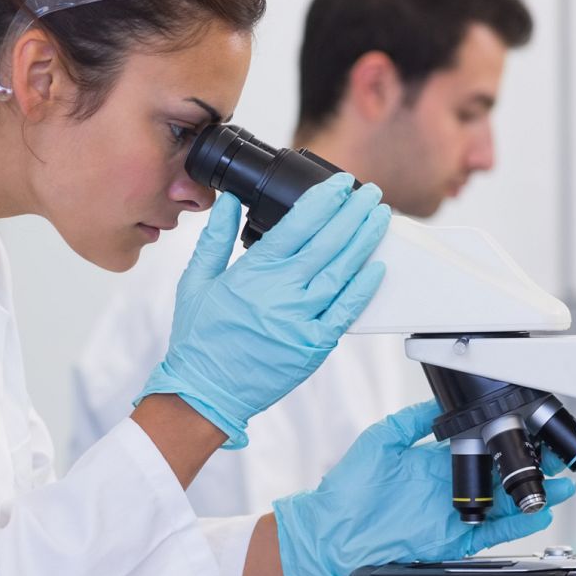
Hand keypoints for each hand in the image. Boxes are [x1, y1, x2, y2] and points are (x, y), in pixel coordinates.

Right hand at [137, 175, 389, 447]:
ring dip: (364, 241)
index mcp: (252, 273)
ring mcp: (300, 320)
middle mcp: (281, 292)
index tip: (340, 184)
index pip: (297, 225)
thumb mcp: (196, 281)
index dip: (324, 201)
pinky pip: (346, 312)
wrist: (205, 391)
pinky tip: (378, 267)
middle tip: (371, 193)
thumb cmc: (199, 339)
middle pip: (328, 243)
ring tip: (379, 217)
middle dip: (353, 213)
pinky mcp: (313, 346)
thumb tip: (228, 202)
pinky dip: (364, 288)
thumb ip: (214, 238)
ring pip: (342, 271)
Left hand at [273, 401, 575, 575]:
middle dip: (530, 466)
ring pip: (503, 504)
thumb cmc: (348, 488)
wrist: (333, 531)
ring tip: (561, 485)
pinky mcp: (453, 540)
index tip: (527, 428)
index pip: (479, 447)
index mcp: (432, 462)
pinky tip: (537, 514)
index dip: (504, 439)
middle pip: (499, 475)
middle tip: (557, 456)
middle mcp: (448, 488)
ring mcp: (453, 515)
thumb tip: (437, 399)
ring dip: (532, 495)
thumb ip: (410, 420)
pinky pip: (492, 533)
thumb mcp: (380, 441)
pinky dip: (515, 524)